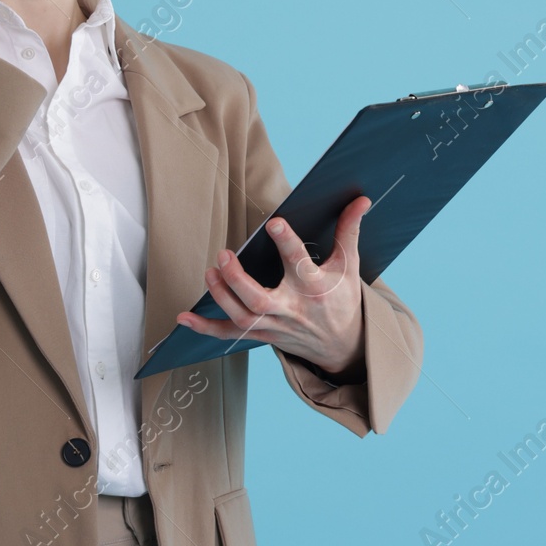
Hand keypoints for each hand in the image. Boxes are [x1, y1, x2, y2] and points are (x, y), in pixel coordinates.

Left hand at [179, 195, 370, 375]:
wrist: (343, 346)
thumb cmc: (343, 300)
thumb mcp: (349, 266)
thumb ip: (349, 231)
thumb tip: (361, 200)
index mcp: (314, 287)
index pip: (299, 263)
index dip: (287, 242)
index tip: (275, 223)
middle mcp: (292, 309)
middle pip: (259, 299)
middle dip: (238, 279)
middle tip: (223, 255)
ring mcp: (274, 325)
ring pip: (242, 317)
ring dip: (221, 296)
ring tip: (210, 272)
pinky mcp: (262, 335)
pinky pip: (230, 336)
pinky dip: (206, 329)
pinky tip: (185, 318)